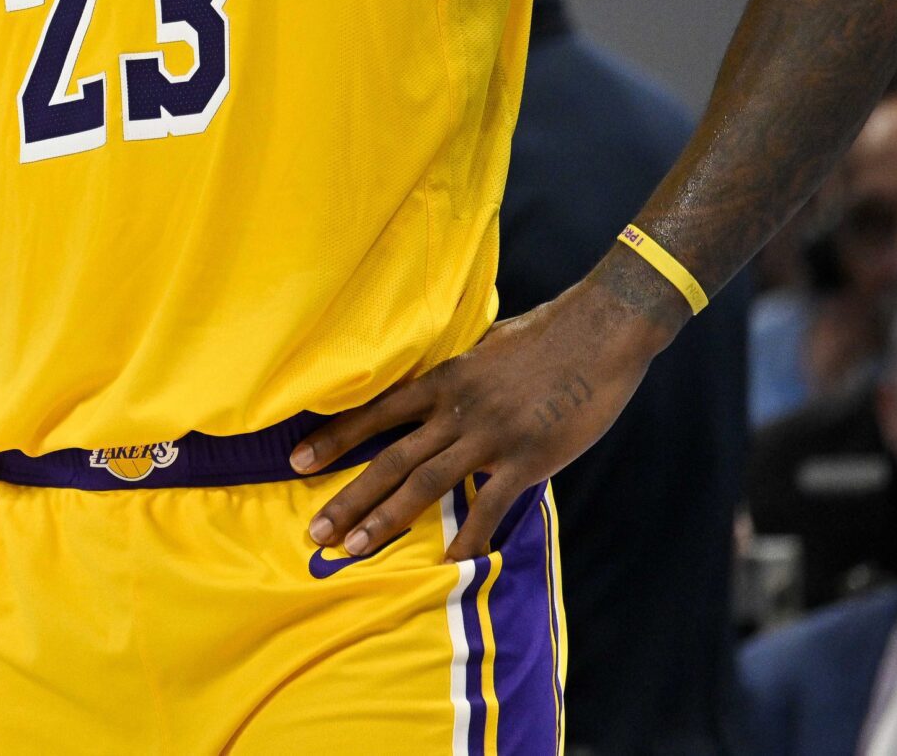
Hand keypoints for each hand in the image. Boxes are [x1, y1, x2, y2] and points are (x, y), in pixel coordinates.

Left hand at [289, 275, 673, 561]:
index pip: (375, 413)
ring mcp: (489, 436)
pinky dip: (467, 537)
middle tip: (315, 532)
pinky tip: (449, 563)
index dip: (334, 439)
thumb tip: (442, 389)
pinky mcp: (527, 459)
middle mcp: (455, 410)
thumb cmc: (546, 334)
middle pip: (390, 459)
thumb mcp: (486, 348)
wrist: (600, 332)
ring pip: (425, 484)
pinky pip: (488, 505)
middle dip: (349, 497)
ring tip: (354, 547)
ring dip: (386, 519)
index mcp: (442, 381)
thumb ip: (459, 375)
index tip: (296, 462)